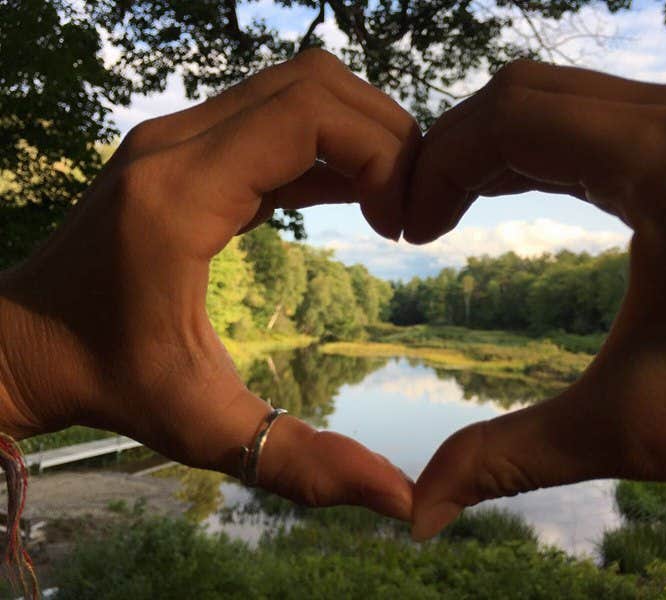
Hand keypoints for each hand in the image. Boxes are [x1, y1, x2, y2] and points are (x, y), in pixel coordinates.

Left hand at [0, 49, 419, 519]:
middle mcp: (175, 145)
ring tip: (390, 201)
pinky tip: (354, 196)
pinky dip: (328, 142)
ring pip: (299, 86)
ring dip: (359, 131)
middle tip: (410, 210)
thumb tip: (403, 503)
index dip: (382, 155)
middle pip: (315, 84)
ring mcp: (176, 137)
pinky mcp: (185, 148)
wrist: (20, 343)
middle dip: (385, 134)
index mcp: (179, 198)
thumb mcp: (207, 428)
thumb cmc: (105, 382)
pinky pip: (276, 114)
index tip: (402, 229)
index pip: (309, 116)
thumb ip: (304, 464)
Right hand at [407, 60, 665, 538]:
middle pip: (527, 91)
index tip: (408, 232)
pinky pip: (602, 115)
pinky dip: (543, 146)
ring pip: (563, 95)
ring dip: (495, 145)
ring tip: (451, 209)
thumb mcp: (634, 429)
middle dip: (455, 148)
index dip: (437, 165)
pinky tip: (515, 191)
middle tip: (419, 219)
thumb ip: (509, 458)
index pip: (510, 118)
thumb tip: (420, 514)